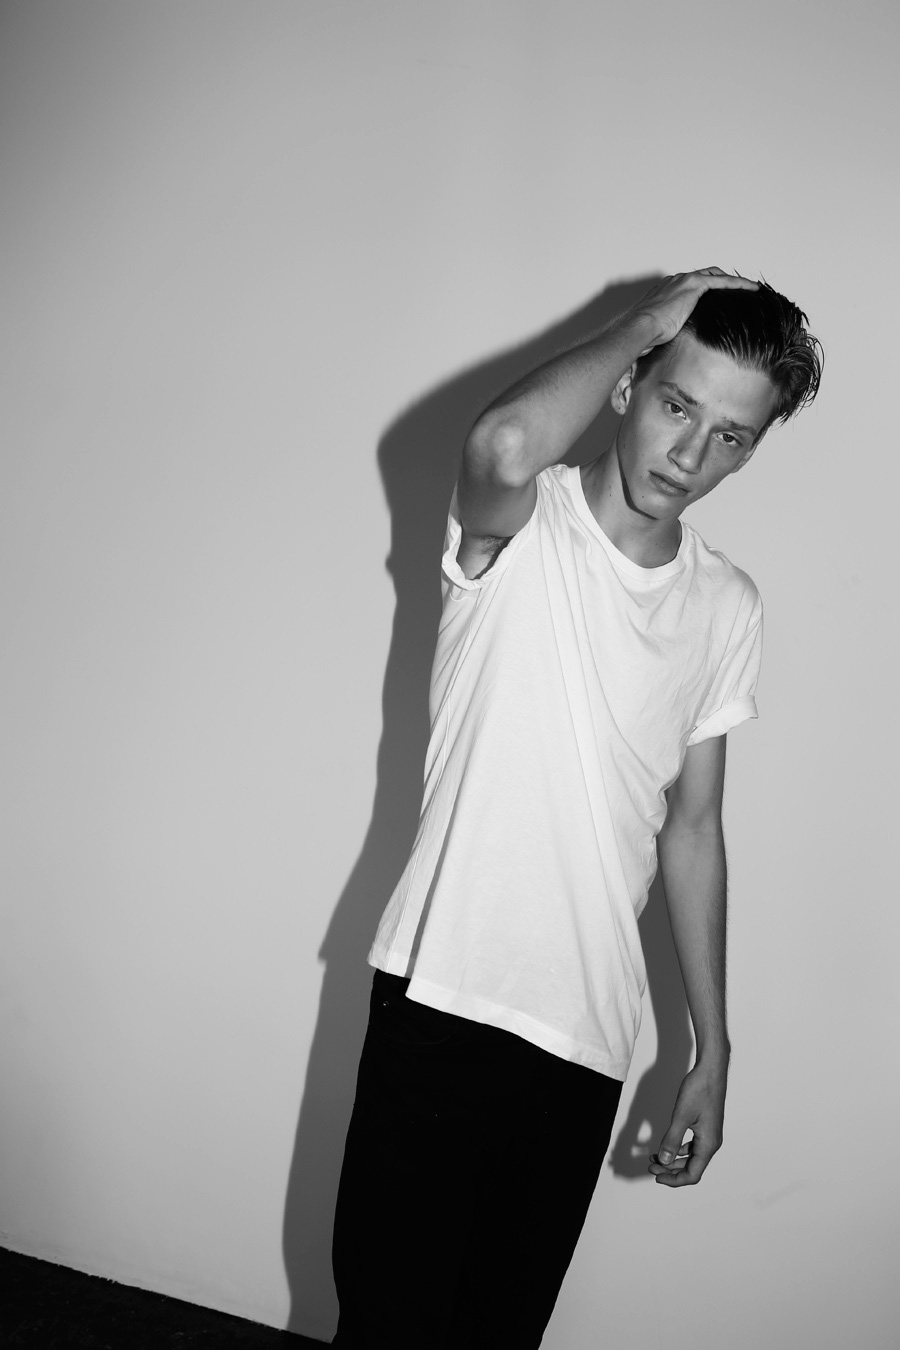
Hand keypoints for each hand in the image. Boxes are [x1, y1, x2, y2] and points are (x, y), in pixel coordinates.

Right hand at [631, 267, 758, 349]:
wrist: (640, 327)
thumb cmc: (643, 335)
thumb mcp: (655, 333)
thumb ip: (662, 334)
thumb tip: (659, 350)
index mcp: (665, 291)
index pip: (689, 286)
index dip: (704, 290)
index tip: (714, 299)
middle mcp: (675, 281)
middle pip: (704, 276)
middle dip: (721, 281)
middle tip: (735, 291)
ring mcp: (685, 281)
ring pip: (716, 275)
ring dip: (732, 281)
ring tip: (748, 288)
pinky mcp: (694, 285)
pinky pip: (723, 281)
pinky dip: (739, 283)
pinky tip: (752, 288)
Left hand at [648, 1060, 727, 1186]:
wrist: (711, 1070)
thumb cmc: (699, 1089)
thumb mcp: (681, 1116)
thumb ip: (671, 1140)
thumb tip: (664, 1161)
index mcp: (708, 1144)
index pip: (692, 1174)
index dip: (674, 1180)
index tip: (656, 1176)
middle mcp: (711, 1143)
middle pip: (691, 1168)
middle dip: (670, 1170)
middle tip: (651, 1166)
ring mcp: (709, 1135)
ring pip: (691, 1157)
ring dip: (673, 1160)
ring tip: (654, 1158)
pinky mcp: (706, 1127)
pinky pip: (692, 1146)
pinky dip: (678, 1149)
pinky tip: (667, 1145)